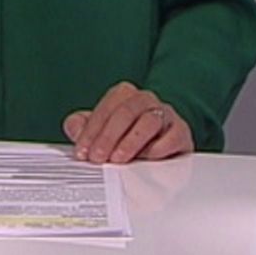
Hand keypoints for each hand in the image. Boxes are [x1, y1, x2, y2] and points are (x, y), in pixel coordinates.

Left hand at [62, 82, 191, 163]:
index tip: (83, 151)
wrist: (162, 140)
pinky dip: (158, 148)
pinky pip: (172, 136)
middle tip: (98, 157)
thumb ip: (80, 126)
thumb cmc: (126, 133)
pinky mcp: (181, 132)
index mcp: (124, 95)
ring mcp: (166, 114)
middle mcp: (145, 100)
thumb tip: (74, 129)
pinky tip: (146, 159)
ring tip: (119, 159)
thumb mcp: (99, 129)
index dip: (91, 131)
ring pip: (149, 121)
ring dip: (131, 142)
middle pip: (126, 112)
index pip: (106, 109)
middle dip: (108, 137)